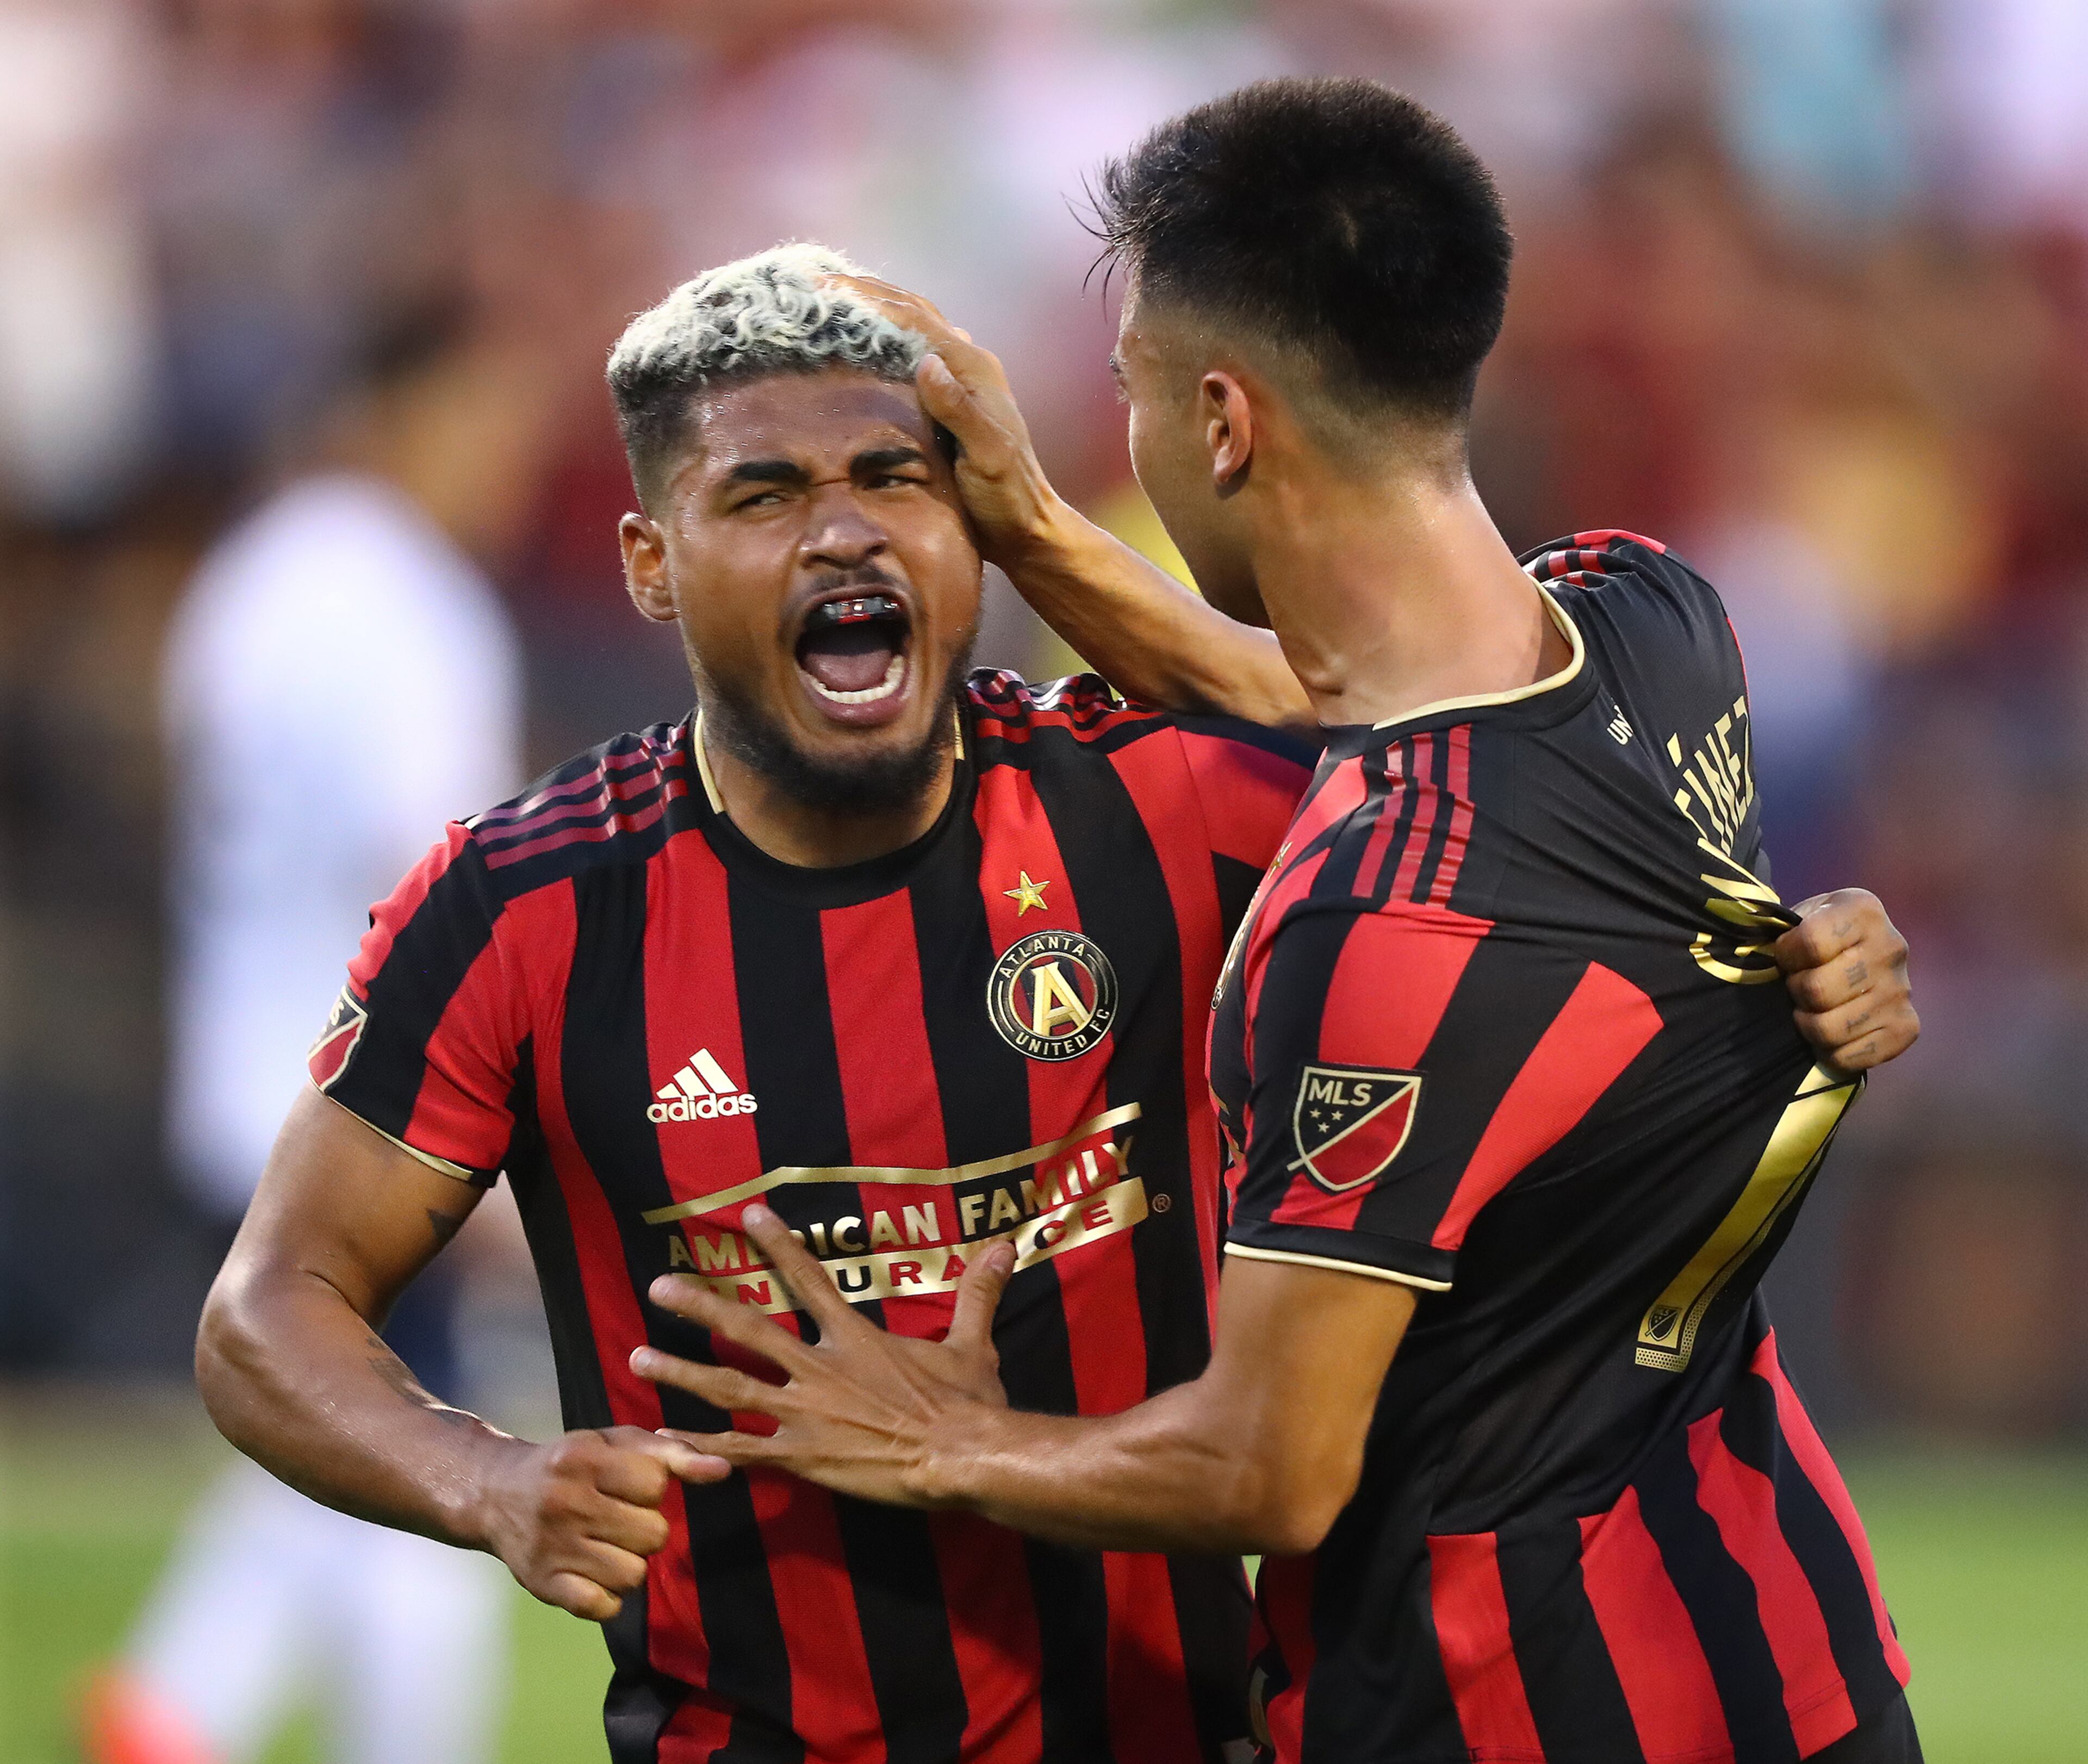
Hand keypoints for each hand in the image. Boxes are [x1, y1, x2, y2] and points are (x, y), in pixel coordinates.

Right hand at [468, 1427, 682, 1620]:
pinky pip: (604, 1607)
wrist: (496, 1492)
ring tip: (606, 1544)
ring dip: (629, 1562)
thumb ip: (671, 1453)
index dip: (652, 1488)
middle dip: (646, 1528)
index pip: (656, 1484)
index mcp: (585, 1458)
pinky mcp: (543, 1585)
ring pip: (634, 1574)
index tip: (630, 1485)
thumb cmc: (572, 1463)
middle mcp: (565, 1502)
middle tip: (618, 1517)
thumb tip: (723, 1470)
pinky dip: (608, 1597)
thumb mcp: (615, 1442)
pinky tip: (593, 1573)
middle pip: (653, 1535)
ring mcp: (552, 1547)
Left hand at [632, 1205, 1016, 1506]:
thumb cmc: (969, 1404)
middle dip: (700, 1306)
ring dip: (680, 1370)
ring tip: (636, 1355)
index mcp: (855, 1338)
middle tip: (658, 1286)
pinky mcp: (801, 1458)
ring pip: (728, 1387)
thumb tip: (1007, 1245)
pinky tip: (664, 1442)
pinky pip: (741, 1453)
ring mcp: (804, 1414)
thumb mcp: (973, 1345)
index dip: (779, 1245)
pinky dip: (701, 1448)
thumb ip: (979, 1293)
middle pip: (748, 1329)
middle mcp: (819, 1368)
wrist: (961, 1457)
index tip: (750, 1216)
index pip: (809, 1280)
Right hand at [825, 273, 1068, 570]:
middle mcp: (968, 366)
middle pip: (913, 312)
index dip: (870, 299)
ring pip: (913, 330)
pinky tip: (859, 347)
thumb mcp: (988, 457)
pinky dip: (884, 342)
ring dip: (875, 310)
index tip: (826, 285)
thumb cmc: (1008, 497)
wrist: (1026, 529)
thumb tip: (928, 362)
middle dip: (867, 292)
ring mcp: (959, 383)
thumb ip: (960, 411)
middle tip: (817, 282)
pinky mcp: (950, 402)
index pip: (915, 318)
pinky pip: (912, 357)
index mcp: (974, 369)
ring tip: (831, 300)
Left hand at [1774, 888, 1917, 1072]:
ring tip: (1811, 1011)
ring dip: (1809, 1025)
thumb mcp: (1796, 919)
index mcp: (1863, 910)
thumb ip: (1778, 929)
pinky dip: (1830, 1052)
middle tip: (1799, 989)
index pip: (1812, 943)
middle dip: (1796, 993)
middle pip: (1818, 990)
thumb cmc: (1814, 937)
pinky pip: (1852, 1056)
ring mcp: (1902, 990)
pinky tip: (1830, 1034)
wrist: (1854, 959)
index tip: (1786, 958)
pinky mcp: (1907, 1028)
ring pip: (1830, 1028)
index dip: (1787, 956)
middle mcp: (1891, 947)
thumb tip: (1753, 949)